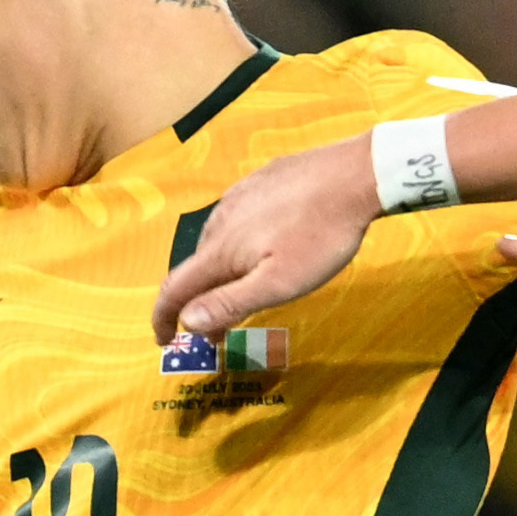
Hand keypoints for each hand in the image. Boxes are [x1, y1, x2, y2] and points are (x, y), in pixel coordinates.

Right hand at [155, 139, 378, 342]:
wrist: (354, 175)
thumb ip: (230, 302)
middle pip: (197, 268)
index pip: (174, 288)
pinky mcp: (259, 181)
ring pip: (216, 243)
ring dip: (220, 274)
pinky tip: (261, 248)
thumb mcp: (278, 283)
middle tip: (222, 330)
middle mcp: (219, 220)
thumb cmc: (319, 237)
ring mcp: (239, 196)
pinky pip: (236, 220)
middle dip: (201, 302)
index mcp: (220, 249)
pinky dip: (237, 246)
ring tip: (244, 291)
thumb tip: (186, 322)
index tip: (164, 340)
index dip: (163, 318)